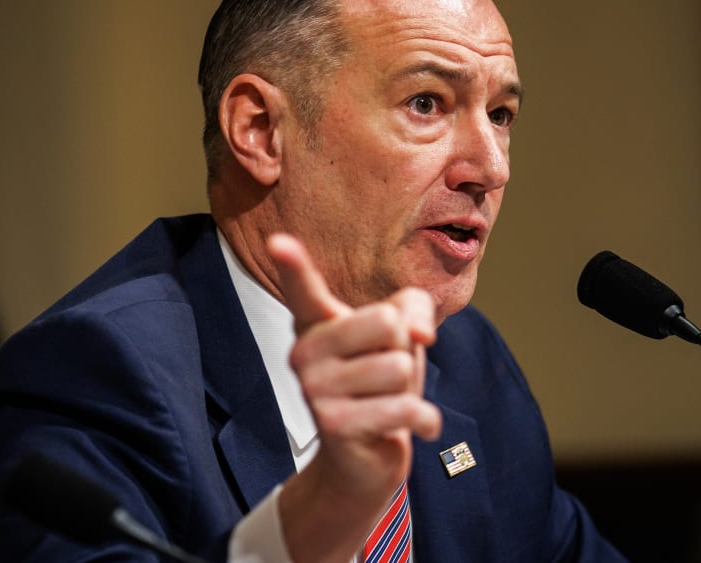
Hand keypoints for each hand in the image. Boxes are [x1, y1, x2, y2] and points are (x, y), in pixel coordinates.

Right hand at [268, 233, 440, 562]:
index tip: (276, 241)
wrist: (366, 459)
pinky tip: (412, 427)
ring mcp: (314, 391)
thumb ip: (415, 308)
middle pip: (386, 321)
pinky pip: (405, 406)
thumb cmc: (382, 381)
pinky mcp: (335, 426)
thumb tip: (422, 335)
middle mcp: (304, 353)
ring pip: (399, 365)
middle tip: (386, 372)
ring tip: (388, 400)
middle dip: (404, 347)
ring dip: (409, 387)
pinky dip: (424, 420)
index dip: (292, 264)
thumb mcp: (404, 332)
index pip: (304, 288)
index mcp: (316, 322)